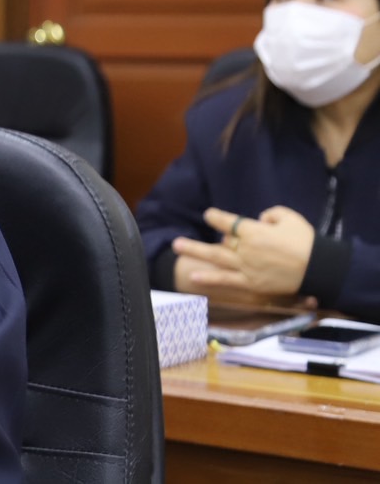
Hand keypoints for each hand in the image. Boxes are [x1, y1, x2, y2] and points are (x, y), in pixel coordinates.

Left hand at [171, 206, 315, 297]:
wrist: (319, 268)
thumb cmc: (306, 241)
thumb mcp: (290, 217)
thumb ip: (271, 214)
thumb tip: (260, 219)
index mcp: (254, 232)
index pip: (228, 222)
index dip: (217, 218)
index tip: (210, 216)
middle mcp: (245, 249)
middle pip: (217, 243)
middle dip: (197, 242)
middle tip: (177, 243)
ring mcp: (246, 267)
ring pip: (216, 259)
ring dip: (195, 254)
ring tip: (177, 251)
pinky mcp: (251, 283)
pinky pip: (227, 280)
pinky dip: (209, 279)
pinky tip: (193, 278)